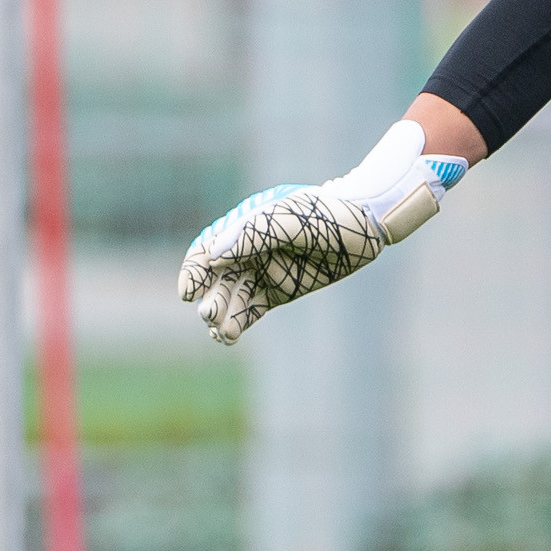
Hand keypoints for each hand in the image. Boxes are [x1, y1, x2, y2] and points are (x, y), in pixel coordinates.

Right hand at [178, 119, 465, 344]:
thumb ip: (253, 234)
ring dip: (222, 316)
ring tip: (221, 333)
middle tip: (209, 314)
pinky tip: (228, 337)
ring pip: (231, 298)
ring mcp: (261, 273)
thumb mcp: (287, 217)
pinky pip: (250, 310)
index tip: (189, 291)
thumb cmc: (323, 213)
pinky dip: (237, 324)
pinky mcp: (277, 292)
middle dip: (210, 298)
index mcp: (241, 228)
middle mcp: (246, 252)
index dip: (193, 271)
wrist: (361, 226)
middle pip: (216, 280)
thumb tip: (214, 255)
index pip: (206, 251)